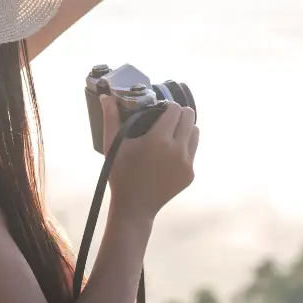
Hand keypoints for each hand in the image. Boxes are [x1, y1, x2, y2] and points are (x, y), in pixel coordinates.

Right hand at [99, 94, 198, 218]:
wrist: (134, 207)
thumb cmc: (121, 174)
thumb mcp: (113, 145)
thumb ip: (111, 117)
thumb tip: (106, 96)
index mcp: (159, 140)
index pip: (175, 109)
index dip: (167, 106)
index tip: (159, 111)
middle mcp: (178, 150)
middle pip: (190, 117)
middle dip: (179, 114)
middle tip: (166, 119)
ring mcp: (187, 163)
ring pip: (196, 132)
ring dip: (185, 129)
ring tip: (170, 134)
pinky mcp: (191, 174)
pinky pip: (193, 152)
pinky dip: (184, 147)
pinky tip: (169, 154)